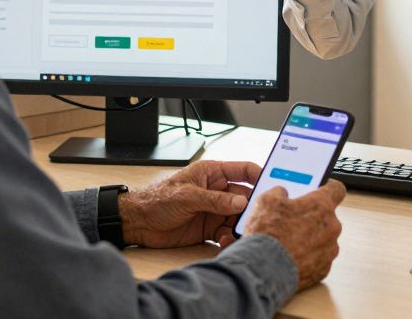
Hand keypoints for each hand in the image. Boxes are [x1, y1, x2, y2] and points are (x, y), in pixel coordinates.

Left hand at [118, 160, 259, 248]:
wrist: (138, 223)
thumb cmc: (157, 199)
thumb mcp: (187, 196)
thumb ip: (215, 199)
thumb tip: (241, 201)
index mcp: (212, 173)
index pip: (243, 170)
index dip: (259, 175)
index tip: (273, 184)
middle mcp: (216, 190)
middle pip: (245, 196)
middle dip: (253, 207)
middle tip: (259, 216)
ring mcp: (214, 209)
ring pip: (238, 216)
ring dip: (241, 225)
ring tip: (242, 233)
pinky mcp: (209, 227)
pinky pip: (227, 231)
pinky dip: (229, 238)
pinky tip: (226, 241)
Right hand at [242, 180, 345, 290]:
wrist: (263, 270)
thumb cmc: (268, 234)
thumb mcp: (266, 201)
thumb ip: (279, 192)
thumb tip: (281, 194)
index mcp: (321, 206)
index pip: (336, 189)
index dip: (328, 188)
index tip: (322, 189)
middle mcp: (331, 227)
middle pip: (327, 217)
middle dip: (312, 217)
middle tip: (293, 220)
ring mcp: (329, 250)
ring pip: (323, 239)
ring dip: (310, 239)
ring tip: (288, 242)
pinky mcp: (323, 270)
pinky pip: (318, 259)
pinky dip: (308, 258)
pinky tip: (290, 258)